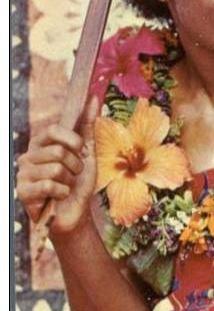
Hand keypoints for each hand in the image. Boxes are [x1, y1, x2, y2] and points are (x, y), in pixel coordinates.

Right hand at [16, 96, 98, 233]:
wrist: (75, 213)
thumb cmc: (79, 182)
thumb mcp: (87, 152)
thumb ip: (87, 125)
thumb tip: (93, 98)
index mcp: (41, 143)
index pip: (54, 130)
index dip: (73, 141)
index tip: (81, 152)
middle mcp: (29, 155)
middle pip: (59, 151)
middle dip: (75, 166)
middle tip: (73, 174)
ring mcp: (24, 174)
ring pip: (56, 169)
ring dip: (69, 181)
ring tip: (66, 186)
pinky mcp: (23, 192)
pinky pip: (49, 185)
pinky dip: (62, 192)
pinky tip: (59, 196)